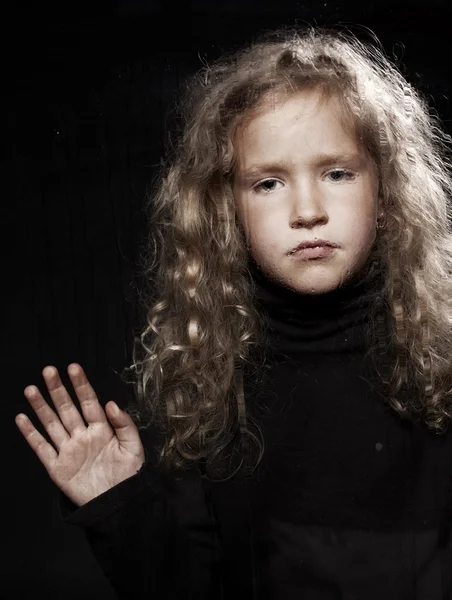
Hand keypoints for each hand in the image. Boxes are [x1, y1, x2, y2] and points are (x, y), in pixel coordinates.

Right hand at [16, 363, 145, 506]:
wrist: (119, 505)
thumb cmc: (129, 476)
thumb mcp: (133, 447)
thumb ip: (124, 424)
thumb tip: (111, 403)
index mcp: (102, 429)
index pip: (89, 402)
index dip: (81, 385)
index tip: (73, 368)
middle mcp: (82, 436)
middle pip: (67, 408)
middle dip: (58, 390)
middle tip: (49, 371)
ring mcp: (69, 450)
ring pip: (51, 424)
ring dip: (41, 407)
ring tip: (31, 389)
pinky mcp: (58, 467)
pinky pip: (41, 448)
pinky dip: (31, 434)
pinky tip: (22, 419)